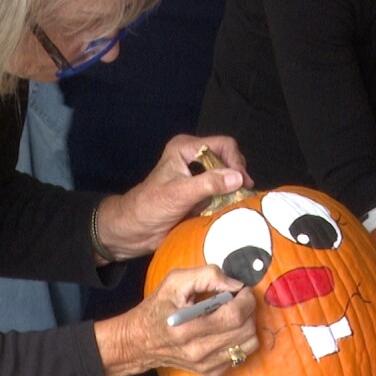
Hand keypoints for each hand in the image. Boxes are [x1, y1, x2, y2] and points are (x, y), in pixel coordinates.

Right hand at [94, 265, 259, 375]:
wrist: (140, 341)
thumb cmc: (158, 307)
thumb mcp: (175, 281)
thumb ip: (206, 276)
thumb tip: (235, 284)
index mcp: (187, 327)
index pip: (234, 316)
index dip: (246, 299)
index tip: (242, 289)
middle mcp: (198, 351)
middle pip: (245, 331)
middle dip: (249, 310)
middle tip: (239, 299)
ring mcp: (206, 364)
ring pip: (248, 345)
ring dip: (248, 325)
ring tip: (234, 314)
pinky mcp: (211, 372)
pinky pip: (241, 355)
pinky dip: (240, 339)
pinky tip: (226, 329)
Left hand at [95, 135, 252, 260]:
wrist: (133, 230)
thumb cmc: (149, 207)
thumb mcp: (180, 194)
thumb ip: (209, 184)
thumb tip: (239, 177)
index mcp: (186, 148)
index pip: (223, 145)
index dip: (235, 162)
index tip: (242, 183)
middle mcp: (194, 158)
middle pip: (228, 159)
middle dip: (237, 176)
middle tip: (241, 195)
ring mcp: (197, 175)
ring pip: (227, 176)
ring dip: (234, 190)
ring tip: (238, 204)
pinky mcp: (199, 192)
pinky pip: (222, 192)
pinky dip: (227, 200)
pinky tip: (229, 210)